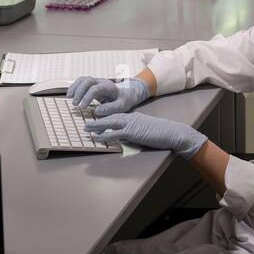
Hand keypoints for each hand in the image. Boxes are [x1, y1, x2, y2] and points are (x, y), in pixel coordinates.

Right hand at [68, 76, 149, 115]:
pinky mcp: (92, 84)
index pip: (95, 89)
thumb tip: (97, 111)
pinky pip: (81, 81)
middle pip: (87, 81)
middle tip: (74, 104)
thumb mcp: (122, 106)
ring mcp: (96, 82)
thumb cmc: (124, 101)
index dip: (87, 97)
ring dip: (74, 88)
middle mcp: (102, 82)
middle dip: (79, 92)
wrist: (126, 93)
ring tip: (69, 98)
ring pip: (83, 79)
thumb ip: (112, 108)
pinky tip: (70, 96)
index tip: (82, 107)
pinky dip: (74, 87)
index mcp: (109, 87)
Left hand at [85, 112, 206, 158]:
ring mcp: (130, 124)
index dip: (101, 117)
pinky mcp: (132, 132)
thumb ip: (131, 131)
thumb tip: (122, 137)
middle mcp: (129, 118)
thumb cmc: (159, 132)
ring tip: (85, 128)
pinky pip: (115, 133)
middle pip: (108, 117)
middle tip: (83, 121)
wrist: (170, 132)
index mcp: (131, 117)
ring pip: (109, 123)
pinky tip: (96, 138)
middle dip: (95, 119)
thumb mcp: (142, 129)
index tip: (91, 119)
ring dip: (96, 126)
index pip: (113, 115)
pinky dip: (104, 135)